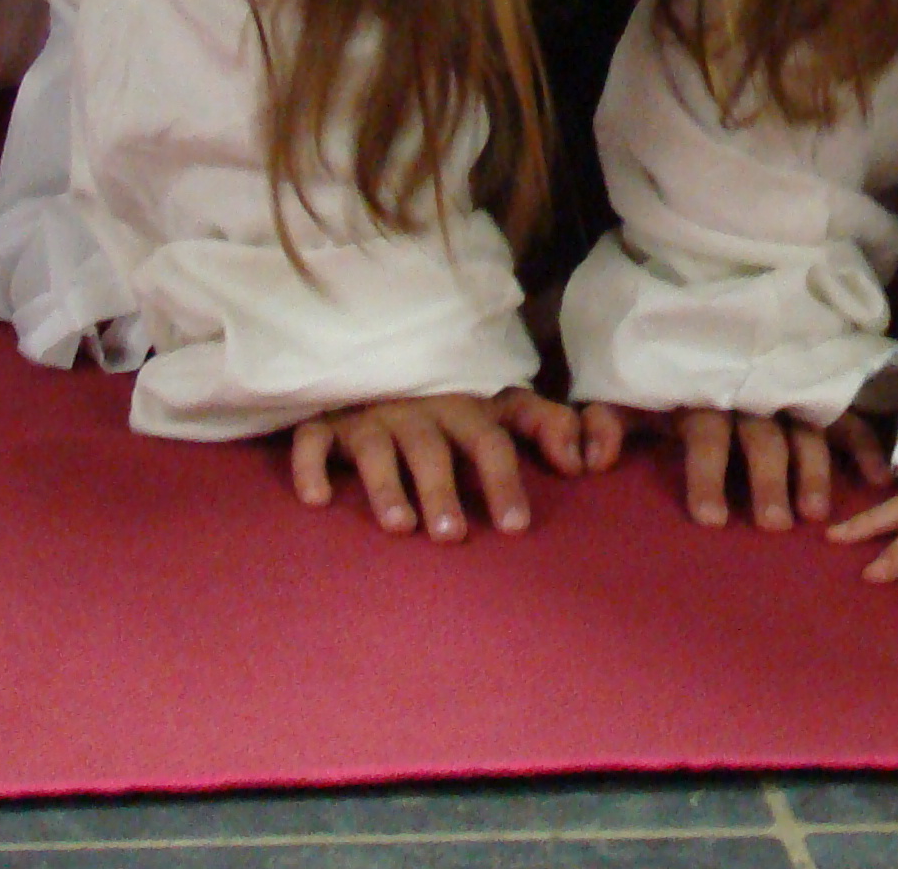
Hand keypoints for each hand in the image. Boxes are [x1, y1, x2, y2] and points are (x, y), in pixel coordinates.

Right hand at [287, 389, 586, 539]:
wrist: (380, 361)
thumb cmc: (450, 400)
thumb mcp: (501, 405)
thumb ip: (548, 426)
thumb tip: (586, 461)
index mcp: (465, 408)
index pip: (492, 441)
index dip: (504, 481)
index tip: (515, 527)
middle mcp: (419, 410)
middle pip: (433, 450)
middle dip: (443, 490)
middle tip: (451, 536)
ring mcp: (369, 414)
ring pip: (376, 448)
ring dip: (387, 486)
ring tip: (400, 526)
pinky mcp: (326, 419)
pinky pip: (312, 440)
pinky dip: (311, 467)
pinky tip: (318, 500)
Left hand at [582, 402, 894, 529]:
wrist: (694, 316)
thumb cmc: (660, 374)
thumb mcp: (625, 393)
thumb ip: (605, 423)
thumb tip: (587, 459)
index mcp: (702, 394)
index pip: (706, 434)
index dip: (707, 474)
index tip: (712, 519)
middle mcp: (748, 393)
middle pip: (763, 436)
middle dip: (769, 479)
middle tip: (774, 524)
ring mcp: (786, 391)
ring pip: (806, 429)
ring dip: (816, 469)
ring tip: (817, 514)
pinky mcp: (814, 394)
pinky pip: (844, 416)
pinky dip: (863, 442)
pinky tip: (877, 477)